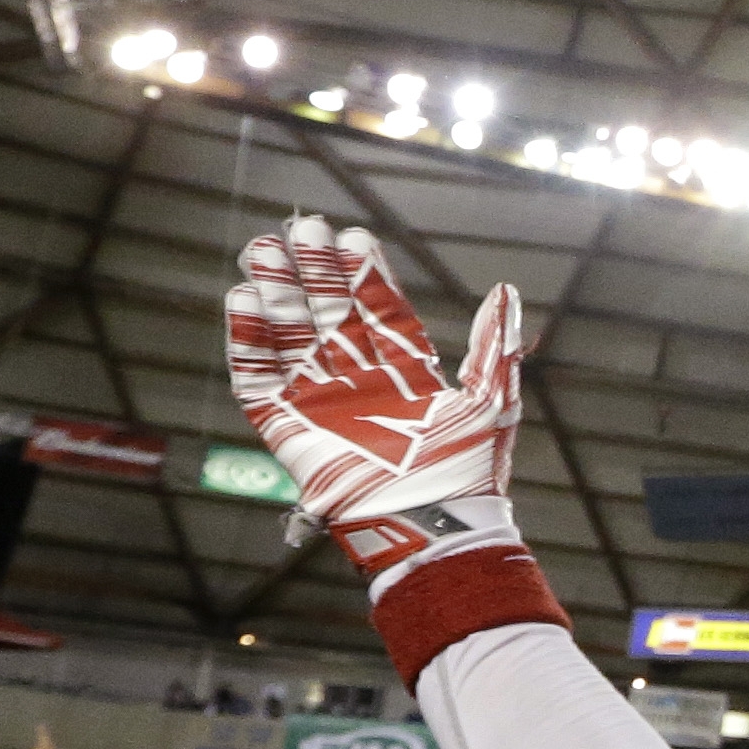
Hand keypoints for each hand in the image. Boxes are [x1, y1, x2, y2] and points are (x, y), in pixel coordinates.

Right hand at [223, 215, 527, 581]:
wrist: (428, 521)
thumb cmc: (466, 468)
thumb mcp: (492, 400)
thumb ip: (495, 345)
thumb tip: (505, 289)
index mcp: (404, 370)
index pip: (377, 308)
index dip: (363, 272)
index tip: (351, 236)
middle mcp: (359, 379)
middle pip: (328, 312)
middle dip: (314, 271)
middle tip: (301, 228)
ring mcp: (319, 400)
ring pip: (290, 335)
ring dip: (276, 293)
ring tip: (263, 249)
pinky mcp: (285, 426)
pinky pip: (258, 378)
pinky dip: (248, 341)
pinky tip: (242, 298)